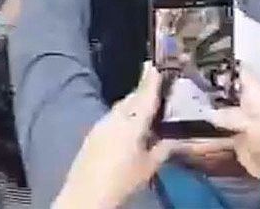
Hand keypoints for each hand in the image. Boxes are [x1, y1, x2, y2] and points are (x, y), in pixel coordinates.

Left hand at [55, 66, 176, 208]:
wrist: (85, 197)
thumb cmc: (122, 182)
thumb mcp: (149, 167)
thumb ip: (163, 149)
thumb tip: (175, 138)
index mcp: (133, 123)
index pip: (145, 96)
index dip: (151, 80)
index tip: (156, 63)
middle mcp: (116, 118)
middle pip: (132, 98)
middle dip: (143, 89)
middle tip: (154, 82)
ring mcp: (101, 125)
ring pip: (120, 107)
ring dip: (132, 103)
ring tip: (144, 105)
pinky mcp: (92, 134)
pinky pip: (112, 117)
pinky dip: (123, 115)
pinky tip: (128, 125)